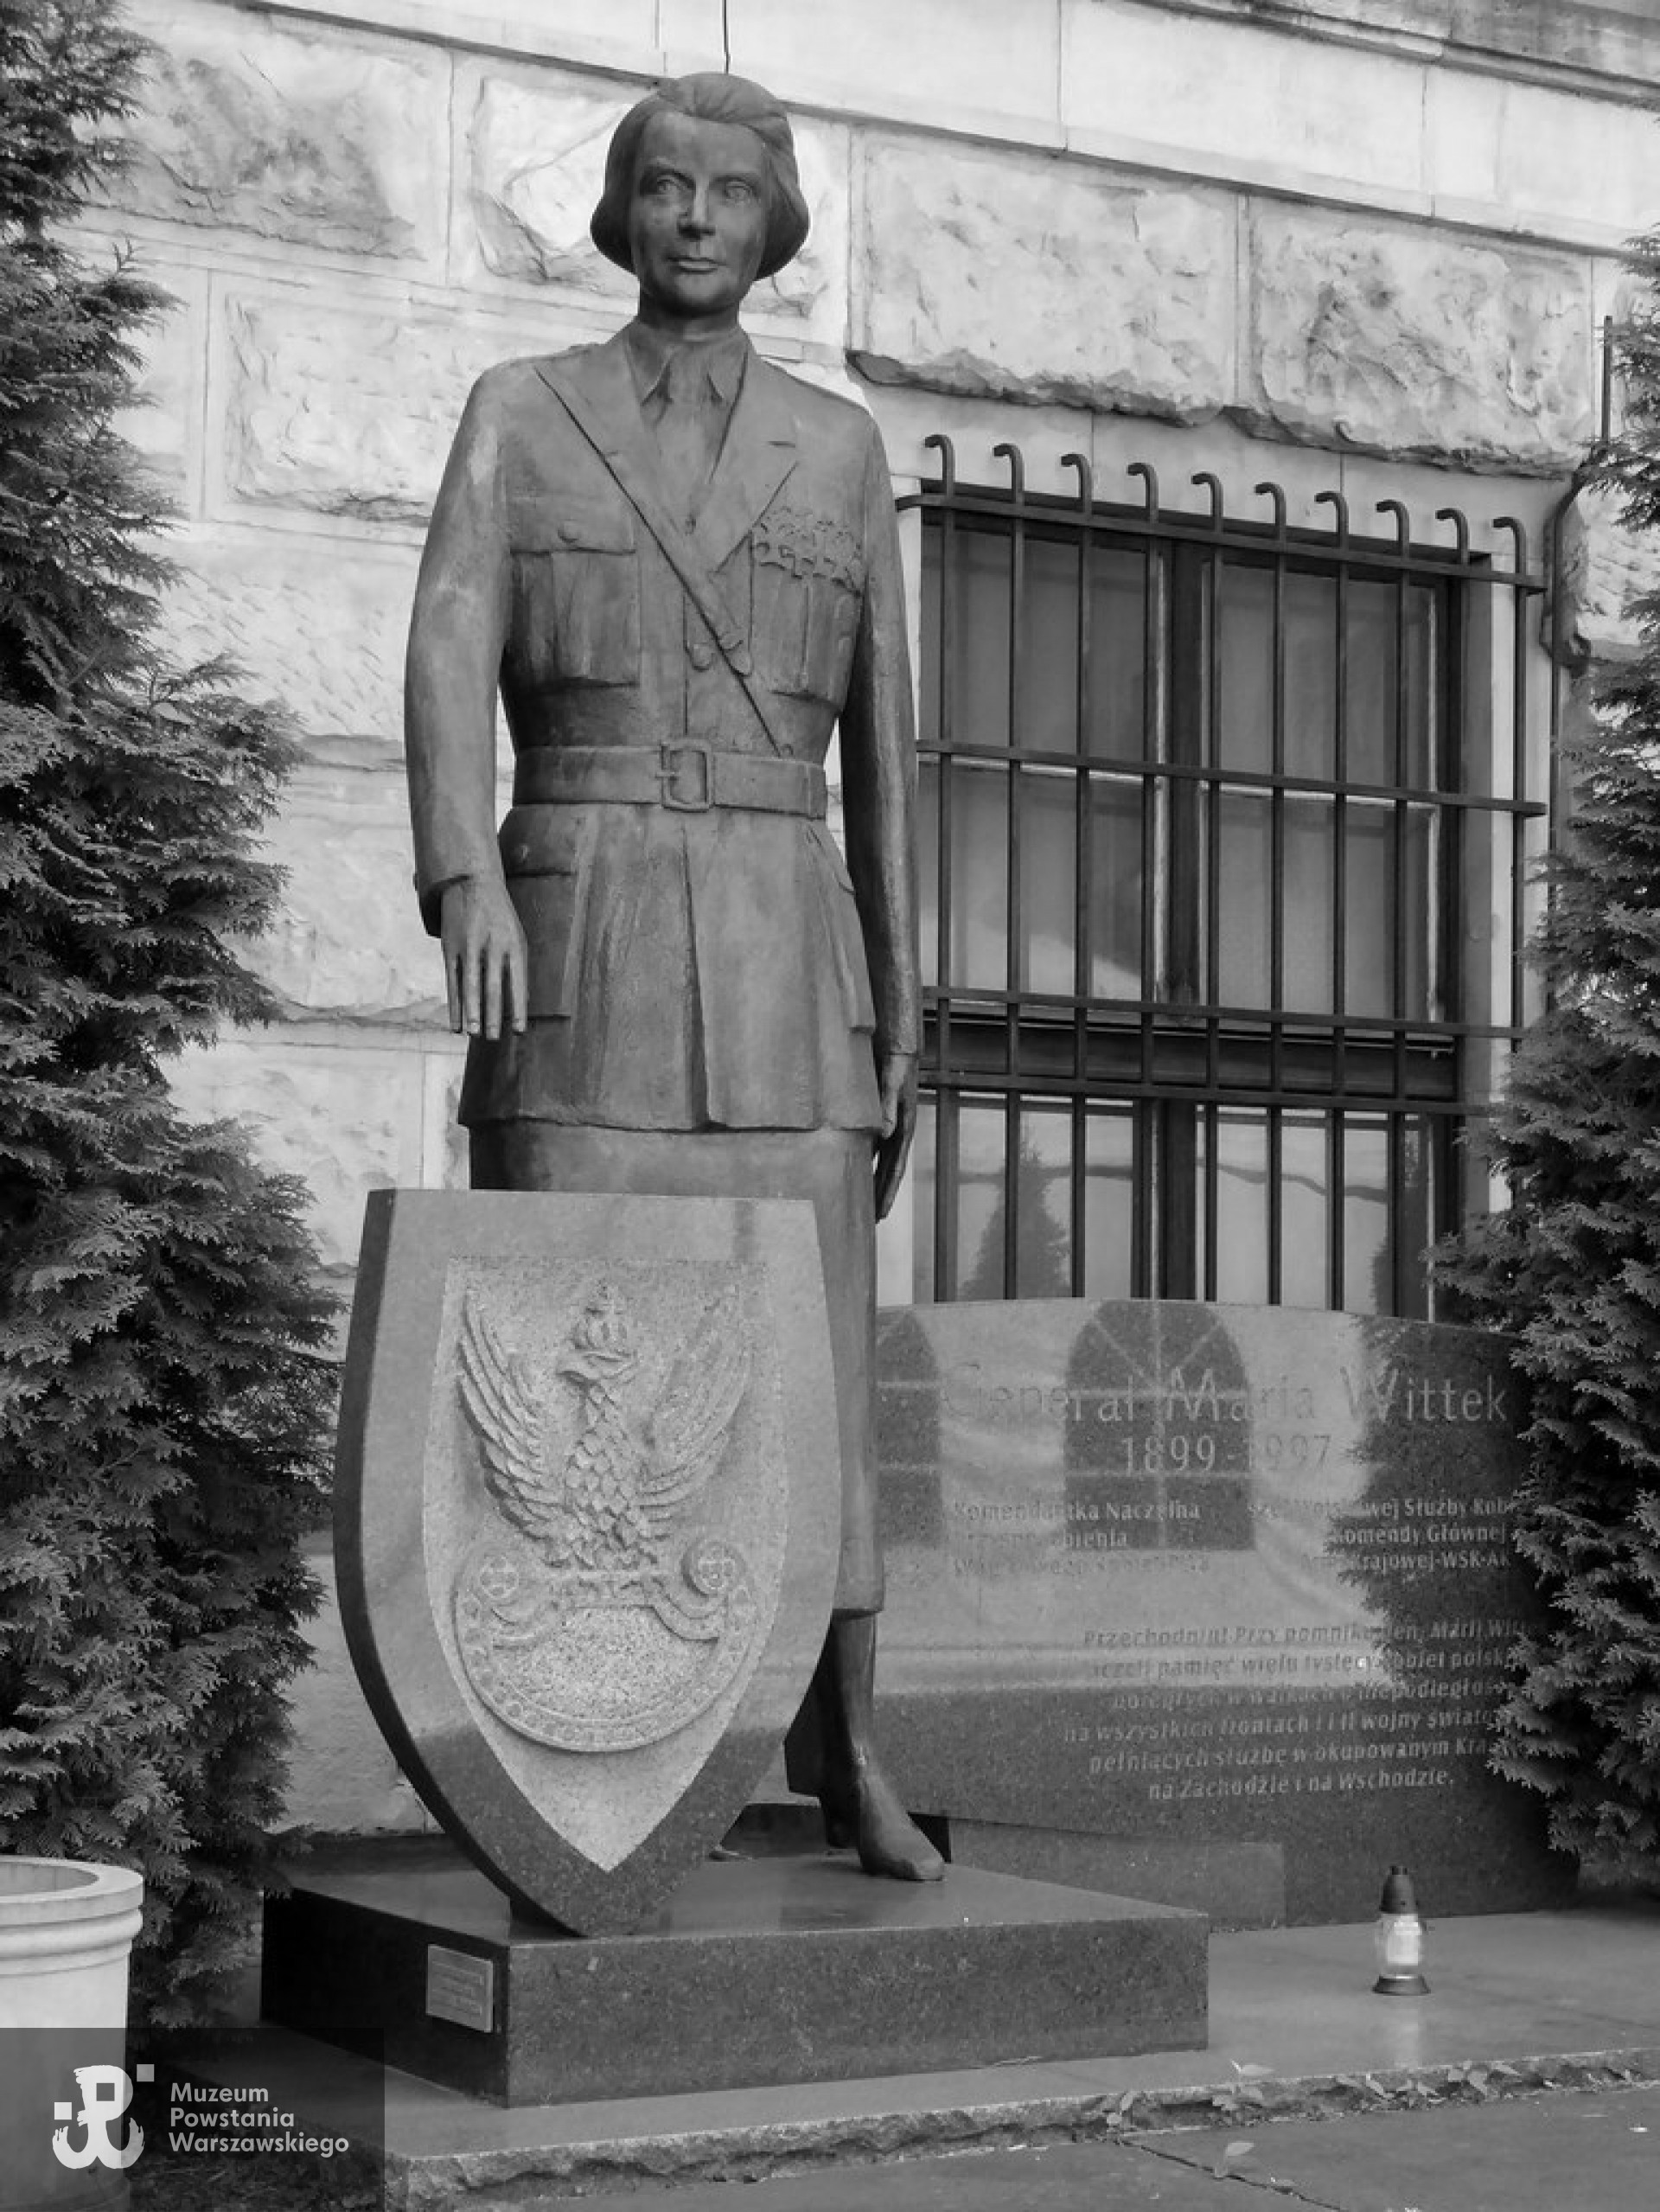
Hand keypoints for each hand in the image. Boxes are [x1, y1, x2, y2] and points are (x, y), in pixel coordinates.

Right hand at [439, 877, 526, 1037]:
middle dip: (493, 1014)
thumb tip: (521, 1005)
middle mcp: (491, 946)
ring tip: (475, 1034)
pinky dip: (454, 1005)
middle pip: (492, 986)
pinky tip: (456, 1024)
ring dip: (472, 1012)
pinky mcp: (450, 949)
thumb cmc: (500, 919)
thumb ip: (517, 968)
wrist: (471, 883)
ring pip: (470, 985)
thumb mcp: (516, 937)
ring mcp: (468, 947)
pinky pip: (452, 982)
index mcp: (513, 944)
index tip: (519, 1031)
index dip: (518, 1007)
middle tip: (494, 1039)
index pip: (518, 981)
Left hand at [873, 1049, 917, 1222]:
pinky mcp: (875, 1112)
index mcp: (903, 1126)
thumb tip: (883, 1134)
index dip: (887, 1192)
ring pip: (877, 1158)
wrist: (896, 1039)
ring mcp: (886, 1122)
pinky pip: (867, 1142)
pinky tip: (849, 1167)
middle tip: (871, 1220)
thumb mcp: (891, 1079)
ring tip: (860, 1200)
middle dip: (879, 1194)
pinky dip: (860, 1157)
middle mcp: (896, 1127)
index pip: (895, 1167)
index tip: (879, 1216)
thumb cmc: (897, 1057)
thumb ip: (886, 1105)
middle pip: (887, 1169)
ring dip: (870, 1179)